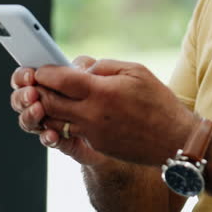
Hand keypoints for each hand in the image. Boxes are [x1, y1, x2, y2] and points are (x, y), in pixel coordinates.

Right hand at [10, 56, 113, 166]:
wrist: (130, 127)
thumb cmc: (117, 96)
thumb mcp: (104, 76)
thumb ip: (88, 67)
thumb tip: (75, 66)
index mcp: (53, 83)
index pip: (27, 78)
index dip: (23, 76)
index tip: (30, 75)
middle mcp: (48, 103)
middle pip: (22, 100)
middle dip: (22, 97)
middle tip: (32, 94)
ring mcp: (54, 123)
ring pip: (29, 122)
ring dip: (30, 116)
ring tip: (39, 110)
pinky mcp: (66, 141)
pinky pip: (50, 141)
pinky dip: (48, 137)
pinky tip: (52, 134)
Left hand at [34, 59, 198, 165]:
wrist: (174, 139)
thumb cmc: (158, 101)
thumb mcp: (136, 71)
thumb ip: (104, 66)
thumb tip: (80, 68)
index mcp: (102, 92)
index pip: (60, 80)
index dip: (45, 72)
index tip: (41, 68)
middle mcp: (92, 115)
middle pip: (49, 102)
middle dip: (39, 90)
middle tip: (36, 82)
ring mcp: (92, 133)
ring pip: (54, 121)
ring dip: (46, 108)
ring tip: (47, 97)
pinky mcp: (96, 145)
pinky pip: (70, 132)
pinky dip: (63, 121)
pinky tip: (67, 111)